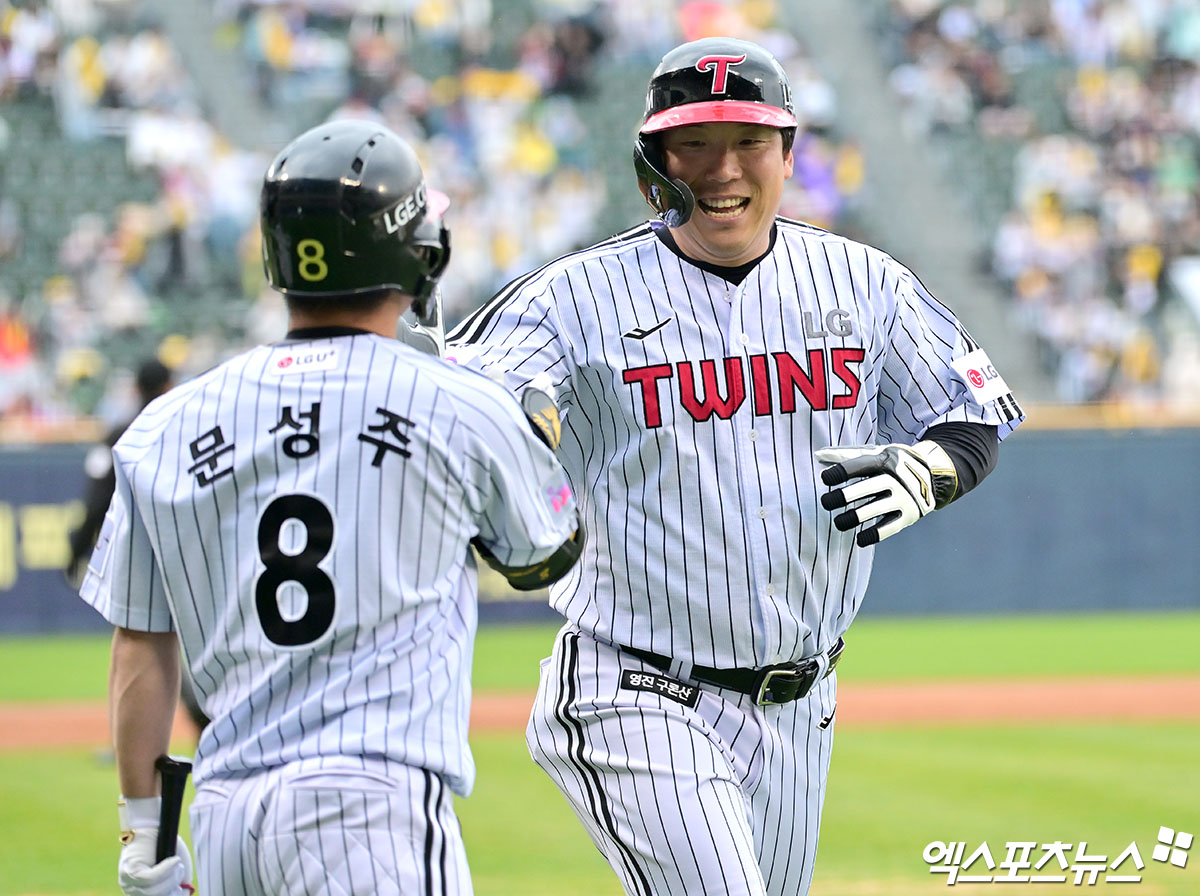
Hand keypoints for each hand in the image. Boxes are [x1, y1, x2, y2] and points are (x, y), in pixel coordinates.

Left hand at [117, 797, 194, 895]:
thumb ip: (177, 882)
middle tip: (181, 868)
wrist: (150, 825)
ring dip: (170, 877)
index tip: (181, 891)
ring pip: (153, 890)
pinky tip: (173, 860)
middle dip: (173, 885)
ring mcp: (127, 882)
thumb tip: (184, 893)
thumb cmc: (163, 845)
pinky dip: (165, 869)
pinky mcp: (130, 871)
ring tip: (178, 862)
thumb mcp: (172, 868)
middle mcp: (130, 890)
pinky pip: (150, 878)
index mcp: (140, 892)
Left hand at [816, 441, 957, 546]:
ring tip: (838, 523)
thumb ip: (847, 456)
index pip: (858, 466)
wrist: (933, 474)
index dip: (839, 473)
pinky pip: (888, 528)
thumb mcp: (875, 453)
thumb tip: (817, 455)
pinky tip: (859, 539)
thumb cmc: (892, 464)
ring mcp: (902, 497)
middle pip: (865, 489)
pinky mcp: (908, 515)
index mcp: (883, 461)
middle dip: (842, 497)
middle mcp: (894, 479)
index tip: (824, 479)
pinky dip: (872, 535)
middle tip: (825, 503)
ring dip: (852, 518)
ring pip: (874, 510)